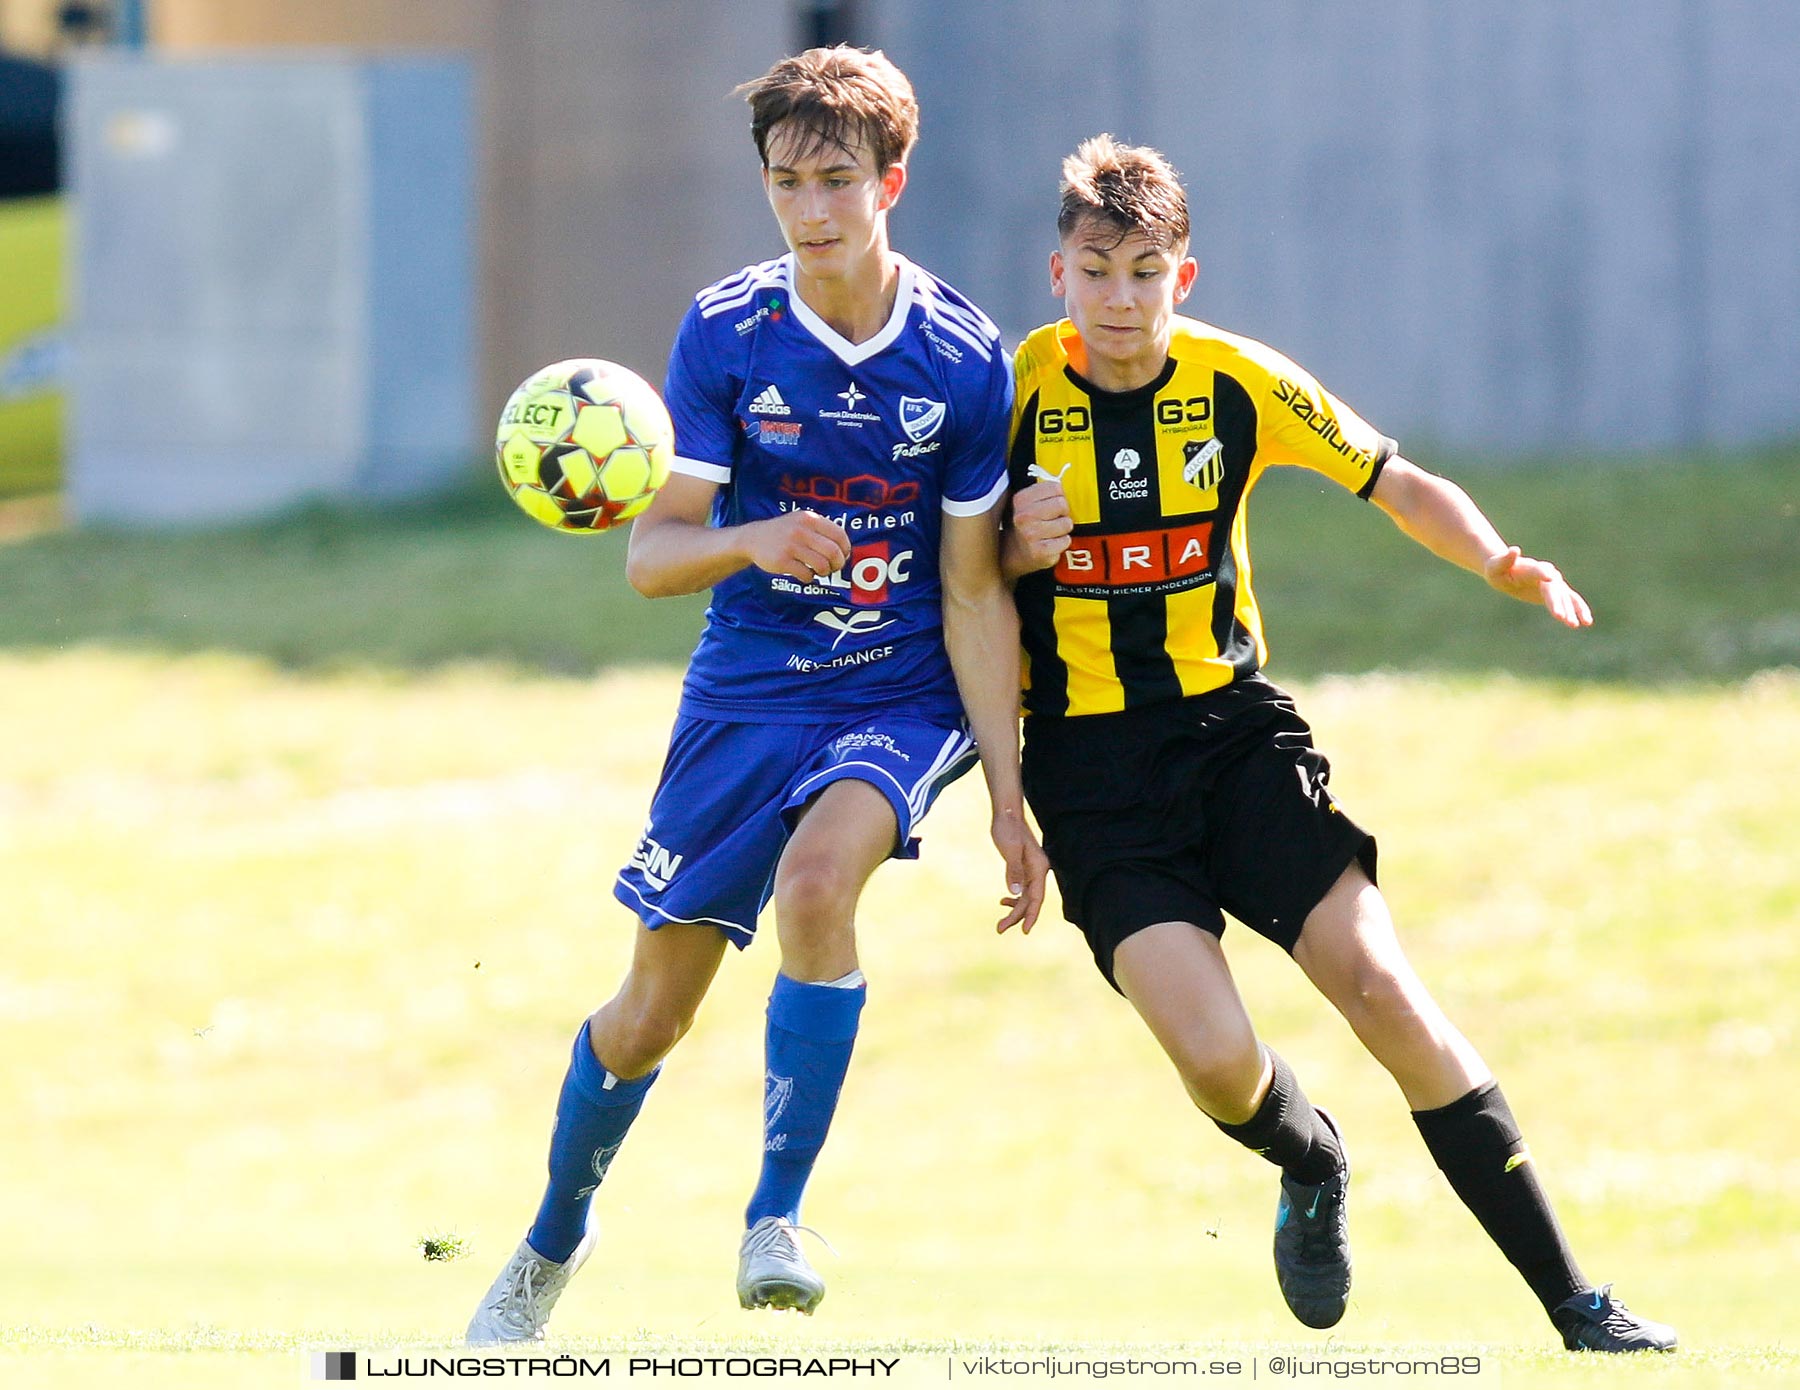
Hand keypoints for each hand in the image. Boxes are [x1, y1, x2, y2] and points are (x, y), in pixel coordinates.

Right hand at [746, 509, 851, 582]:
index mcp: (809, 519)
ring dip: (824, 572)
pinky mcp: (782, 561)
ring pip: (822, 565)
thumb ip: (821, 530)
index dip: (845, 549)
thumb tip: (845, 550)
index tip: (843, 556)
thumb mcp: (801, 521)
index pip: (839, 535)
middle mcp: (801, 530)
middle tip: (833, 568)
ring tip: (819, 571)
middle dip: (837, 564)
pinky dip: (809, 578)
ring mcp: (790, 546)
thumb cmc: (784, 532)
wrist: (753, 539)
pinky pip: (806, 575)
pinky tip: (805, 574)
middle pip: (833, 552)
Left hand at [991, 808, 1048, 934]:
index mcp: (1039, 867)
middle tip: (1000, 929)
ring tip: (1001, 922)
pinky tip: (1004, 900)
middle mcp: (1038, 870)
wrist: (1007, 813)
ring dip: (1014, 909)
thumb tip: (1014, 892)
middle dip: (1017, 916)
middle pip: (1030, 900)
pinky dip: (1014, 897)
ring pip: (1026, 896)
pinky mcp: (1024, 867)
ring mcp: (1032, 869)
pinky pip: (1022, 889)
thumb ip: (1013, 871)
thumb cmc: (1008, 829)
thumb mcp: (1010, 849)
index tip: (1023, 930)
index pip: (1037, 898)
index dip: (1031, 915)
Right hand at [1008, 480, 1073, 573]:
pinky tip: (1050, 544)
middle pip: (1062, 504)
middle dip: (1061, 512)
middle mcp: (1024, 516)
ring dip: (1062, 529)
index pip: (1055, 487)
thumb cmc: (1024, 526)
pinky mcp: (1041, 552)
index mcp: (1020, 499)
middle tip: (1052, 519)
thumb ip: (1042, 492)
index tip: (1050, 504)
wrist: (1011, 553)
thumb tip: (1061, 485)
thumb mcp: (1025, 503)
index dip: (1057, 496)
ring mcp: (1032, 535)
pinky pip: (1066, 541)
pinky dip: (1061, 543)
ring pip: (1067, 524)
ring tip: (1050, 533)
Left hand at [1483, 546, 1593, 628]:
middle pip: (1554, 589)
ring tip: (1573, 625)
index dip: (1543, 574)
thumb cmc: (1498, 570)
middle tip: (1560, 618)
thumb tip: (1515, 549)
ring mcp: (1554, 582)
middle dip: (1557, 603)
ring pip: (1565, 596)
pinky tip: (1586, 622)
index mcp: (1530, 568)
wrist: (1507, 571)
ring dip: (1570, 610)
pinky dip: (1579, 610)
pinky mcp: (1557, 592)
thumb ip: (1505, 560)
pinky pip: (1571, 600)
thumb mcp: (1495, 567)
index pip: (1539, 571)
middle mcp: (1546, 573)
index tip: (1549, 578)